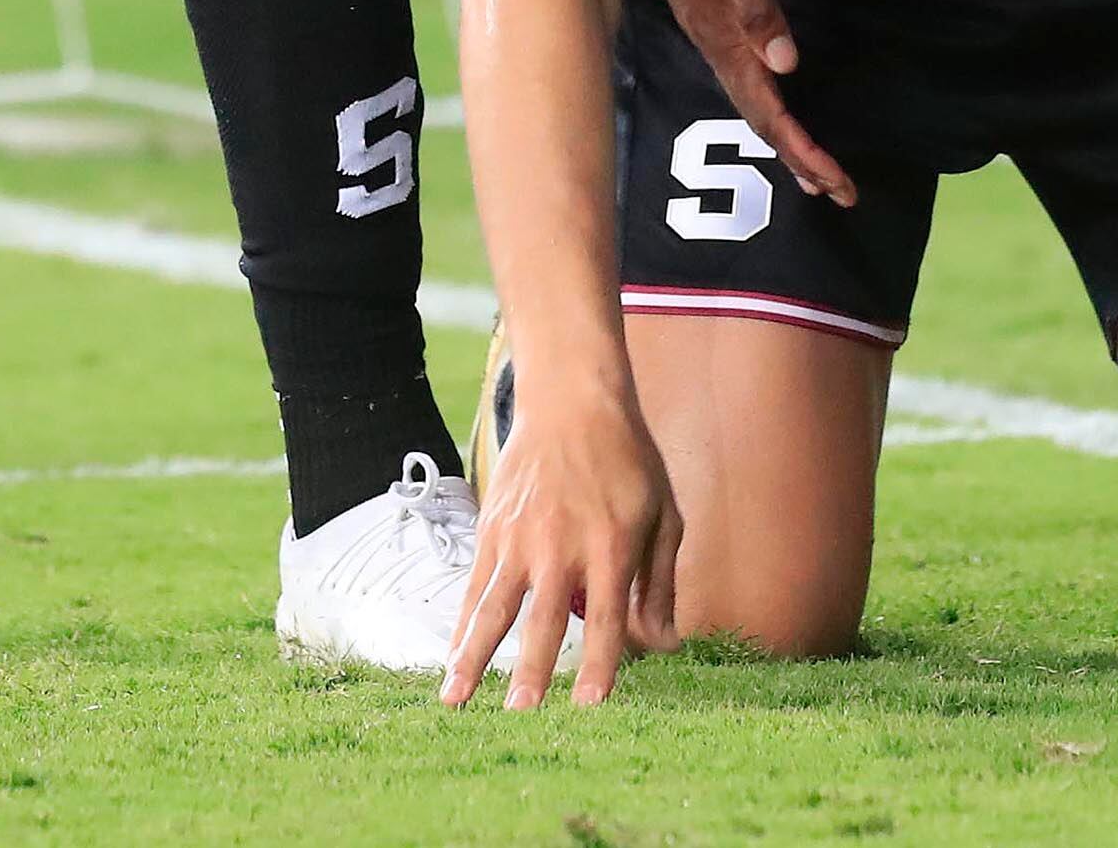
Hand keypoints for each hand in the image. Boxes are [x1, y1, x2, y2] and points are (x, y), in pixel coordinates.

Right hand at [439, 380, 681, 708]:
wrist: (572, 401)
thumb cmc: (628, 461)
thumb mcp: (664, 515)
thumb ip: (660, 584)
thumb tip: (664, 646)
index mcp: (611, 546)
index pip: (607, 619)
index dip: (601, 666)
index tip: (591, 707)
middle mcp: (561, 547)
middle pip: (544, 621)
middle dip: (532, 672)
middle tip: (521, 715)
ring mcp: (520, 538)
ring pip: (492, 608)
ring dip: (473, 657)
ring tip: (455, 700)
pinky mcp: (492, 529)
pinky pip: (474, 586)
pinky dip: (461, 625)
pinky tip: (453, 658)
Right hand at [640, 0, 853, 205]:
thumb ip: (756, 7)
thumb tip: (788, 64)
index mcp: (724, 40)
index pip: (770, 111)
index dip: (803, 149)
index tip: (837, 183)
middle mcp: (717, 48)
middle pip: (763, 120)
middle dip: (801, 159)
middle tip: (841, 193)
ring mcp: (712, 36)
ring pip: (754, 104)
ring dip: (786, 140)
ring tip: (815, 173)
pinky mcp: (712, 20)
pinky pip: (746, 81)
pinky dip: (771, 107)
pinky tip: (778, 104)